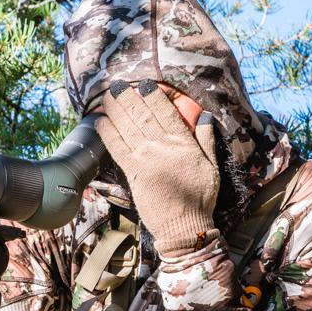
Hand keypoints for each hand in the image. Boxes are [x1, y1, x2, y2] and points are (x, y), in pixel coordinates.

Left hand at [96, 79, 219, 254]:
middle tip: (118, 85)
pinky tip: (100, 122)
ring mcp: (146, 159)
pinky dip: (107, 133)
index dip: (153, 96)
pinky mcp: (132, 172)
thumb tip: (205, 116)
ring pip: (128, 127)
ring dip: (115, 109)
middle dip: (129, 98)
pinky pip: (117, 147)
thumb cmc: (200, 198)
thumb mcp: (211, 166)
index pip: (166, 113)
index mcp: (183, 143)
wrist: (184, 226)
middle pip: (142, 116)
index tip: (144, 84)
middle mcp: (163, 147)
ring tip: (106, 97)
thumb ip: (206, 139)